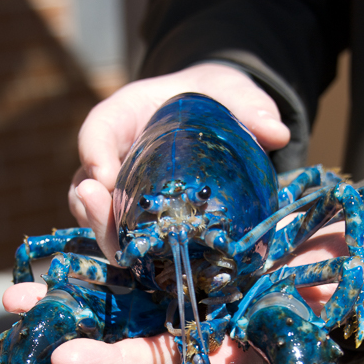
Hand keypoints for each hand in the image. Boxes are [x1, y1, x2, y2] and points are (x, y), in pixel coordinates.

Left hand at [3, 221, 363, 363]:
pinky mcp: (164, 267)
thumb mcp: (361, 270)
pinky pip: (119, 270)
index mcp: (252, 338)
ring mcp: (183, 298)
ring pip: (123, 311)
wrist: (318, 227)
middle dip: (107, 354)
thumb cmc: (348, 253)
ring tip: (21, 307)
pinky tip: (40, 270)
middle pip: (154, 348)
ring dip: (74, 311)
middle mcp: (210, 326)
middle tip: (59, 356)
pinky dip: (82, 269)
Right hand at [68, 62, 289, 263]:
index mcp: (124, 118)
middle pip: (86, 186)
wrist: (211, 119)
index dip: (94, 152)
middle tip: (99, 213)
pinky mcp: (135, 221)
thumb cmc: (214, 100)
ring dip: (105, 236)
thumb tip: (277, 133)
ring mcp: (119, 194)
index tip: (104, 174)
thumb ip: (249, 106)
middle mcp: (112, 159)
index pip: (98, 131)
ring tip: (121, 251)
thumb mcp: (231, 93)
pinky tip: (150, 270)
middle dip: (92, 206)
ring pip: (98, 220)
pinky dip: (132, 254)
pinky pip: (125, 240)